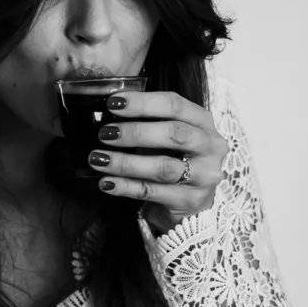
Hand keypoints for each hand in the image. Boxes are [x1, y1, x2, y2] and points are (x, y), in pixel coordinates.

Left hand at [85, 88, 221, 232]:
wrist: (190, 204)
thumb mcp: (168, 137)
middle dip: (136, 132)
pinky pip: (153, 192)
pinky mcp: (190, 201)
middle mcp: (210, 148)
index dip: (143, 103)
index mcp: (203, 123)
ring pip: (163, 167)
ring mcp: (203, 177)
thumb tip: (108, 115)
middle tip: (105, 133)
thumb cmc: (174, 160)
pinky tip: (107, 183)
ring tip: (98, 159)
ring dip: (126, 162)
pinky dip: (126, 186)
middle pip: (175, 134)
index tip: (113, 103)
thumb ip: (147, 123)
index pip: (175, 105)